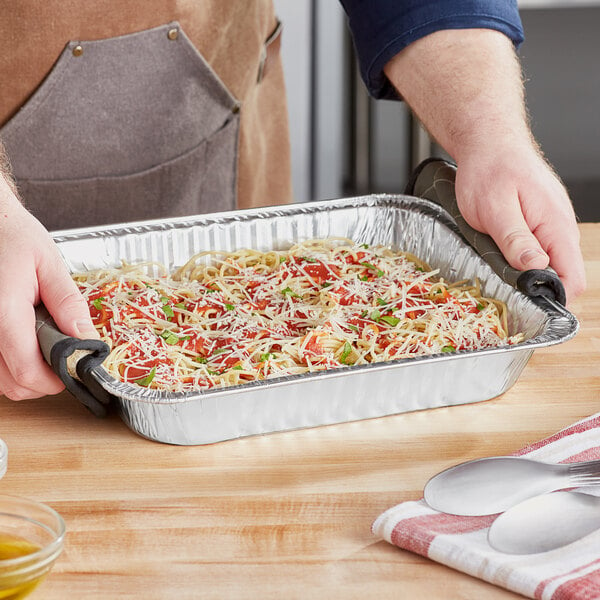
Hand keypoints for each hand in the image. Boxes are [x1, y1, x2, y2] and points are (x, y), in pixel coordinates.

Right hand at [0, 177, 98, 399]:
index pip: (28, 370)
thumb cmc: (13, 237)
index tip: (76, 370)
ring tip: (44, 345)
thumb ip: (68, 305)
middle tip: (65, 358)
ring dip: (27, 376)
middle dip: (45, 381)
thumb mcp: (49, 264)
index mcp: (2, 311)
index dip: (57, 380)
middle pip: (14, 384)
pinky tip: (26, 344)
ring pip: (0, 382)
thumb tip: (88, 340)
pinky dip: (10, 367)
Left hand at [454, 143, 585, 304]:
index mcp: (556, 226)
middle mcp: (560, 228)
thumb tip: (536, 268)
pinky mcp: (538, 224)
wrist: (489, 144)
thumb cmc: (490, 170)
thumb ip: (516, 240)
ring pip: (547, 264)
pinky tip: (501, 254)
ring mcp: (550, 226)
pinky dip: (520, 259)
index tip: (527, 305)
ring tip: (499, 266)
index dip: (553, 298)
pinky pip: (537, 251)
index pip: (572, 278)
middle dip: (535, 288)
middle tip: (504, 286)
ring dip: (525, 273)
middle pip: (562, 275)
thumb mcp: (495, 210)